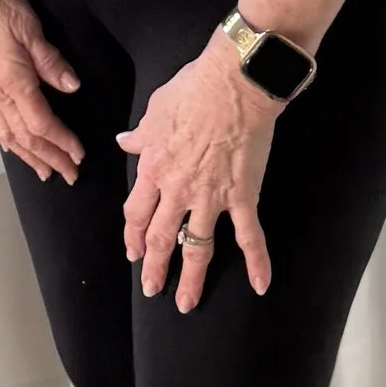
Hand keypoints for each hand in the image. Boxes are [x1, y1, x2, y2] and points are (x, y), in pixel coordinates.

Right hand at [0, 0, 84, 182]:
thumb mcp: (29, 26)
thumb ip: (50, 60)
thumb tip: (70, 86)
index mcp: (13, 81)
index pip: (42, 123)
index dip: (62, 142)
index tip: (78, 155)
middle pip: (25, 137)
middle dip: (49, 158)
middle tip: (68, 174)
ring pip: (5, 134)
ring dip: (26, 155)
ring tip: (42, 171)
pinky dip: (1, 138)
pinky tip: (8, 143)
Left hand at [116, 39, 276, 310]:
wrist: (234, 82)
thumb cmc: (194, 88)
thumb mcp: (156, 109)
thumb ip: (140, 133)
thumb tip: (124, 141)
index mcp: (154, 167)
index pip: (136, 212)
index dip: (133, 234)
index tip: (133, 251)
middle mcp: (177, 189)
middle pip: (161, 237)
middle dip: (155, 266)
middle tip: (152, 289)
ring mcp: (210, 196)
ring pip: (197, 247)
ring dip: (191, 278)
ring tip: (186, 304)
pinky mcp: (242, 195)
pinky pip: (248, 235)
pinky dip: (256, 262)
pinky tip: (260, 286)